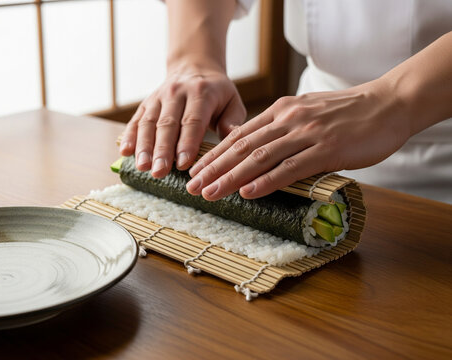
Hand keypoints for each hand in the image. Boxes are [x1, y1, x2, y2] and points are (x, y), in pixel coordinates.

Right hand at [119, 65, 245, 177]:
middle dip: (162, 150)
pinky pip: (136, 120)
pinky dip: (129, 136)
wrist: (194, 68)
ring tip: (142, 167)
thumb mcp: (232, 102)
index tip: (183, 164)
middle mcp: (177, 93)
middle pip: (167, 124)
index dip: (187, 143)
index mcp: (201, 93)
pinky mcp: (146, 104)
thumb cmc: (217, 93)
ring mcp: (158, 98)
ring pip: (149, 123)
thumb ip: (232, 122)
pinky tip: (125, 152)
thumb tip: (231, 141)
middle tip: (159, 172)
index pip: (193, 121)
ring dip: (144, 147)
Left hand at [186, 78, 410, 200]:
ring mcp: (306, 134)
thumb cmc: (346, 113)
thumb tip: (257, 144)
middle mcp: (288, 120)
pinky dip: (267, 181)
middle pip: (241, 147)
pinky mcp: (326, 149)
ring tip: (210, 193)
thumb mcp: (305, 111)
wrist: (387, 104)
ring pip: (260, 158)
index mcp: (280, 111)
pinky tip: (248, 193)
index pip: (239, 135)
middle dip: (213, 168)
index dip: (214, 154)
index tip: (196, 170)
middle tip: (191, 186)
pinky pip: (290, 168)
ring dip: (231, 177)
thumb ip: (281, 127)